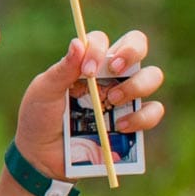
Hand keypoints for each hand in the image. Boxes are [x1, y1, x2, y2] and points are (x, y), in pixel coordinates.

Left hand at [13, 30, 166, 182]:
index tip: (86, 70)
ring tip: (114, 100)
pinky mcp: (134, 123)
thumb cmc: (40, 116)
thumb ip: (62, 69)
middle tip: (114, 70)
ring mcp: (125, 97)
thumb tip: (78, 43)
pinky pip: (154, 111)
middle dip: (132, 52)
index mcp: (86, 63)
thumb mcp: (44, 91)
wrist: (42, 155)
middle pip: (138, 45)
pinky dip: (143, 116)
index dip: (99, 48)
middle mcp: (110, 75)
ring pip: (153, 76)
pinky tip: (121, 127)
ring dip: (137, 85)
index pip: (102, 40)